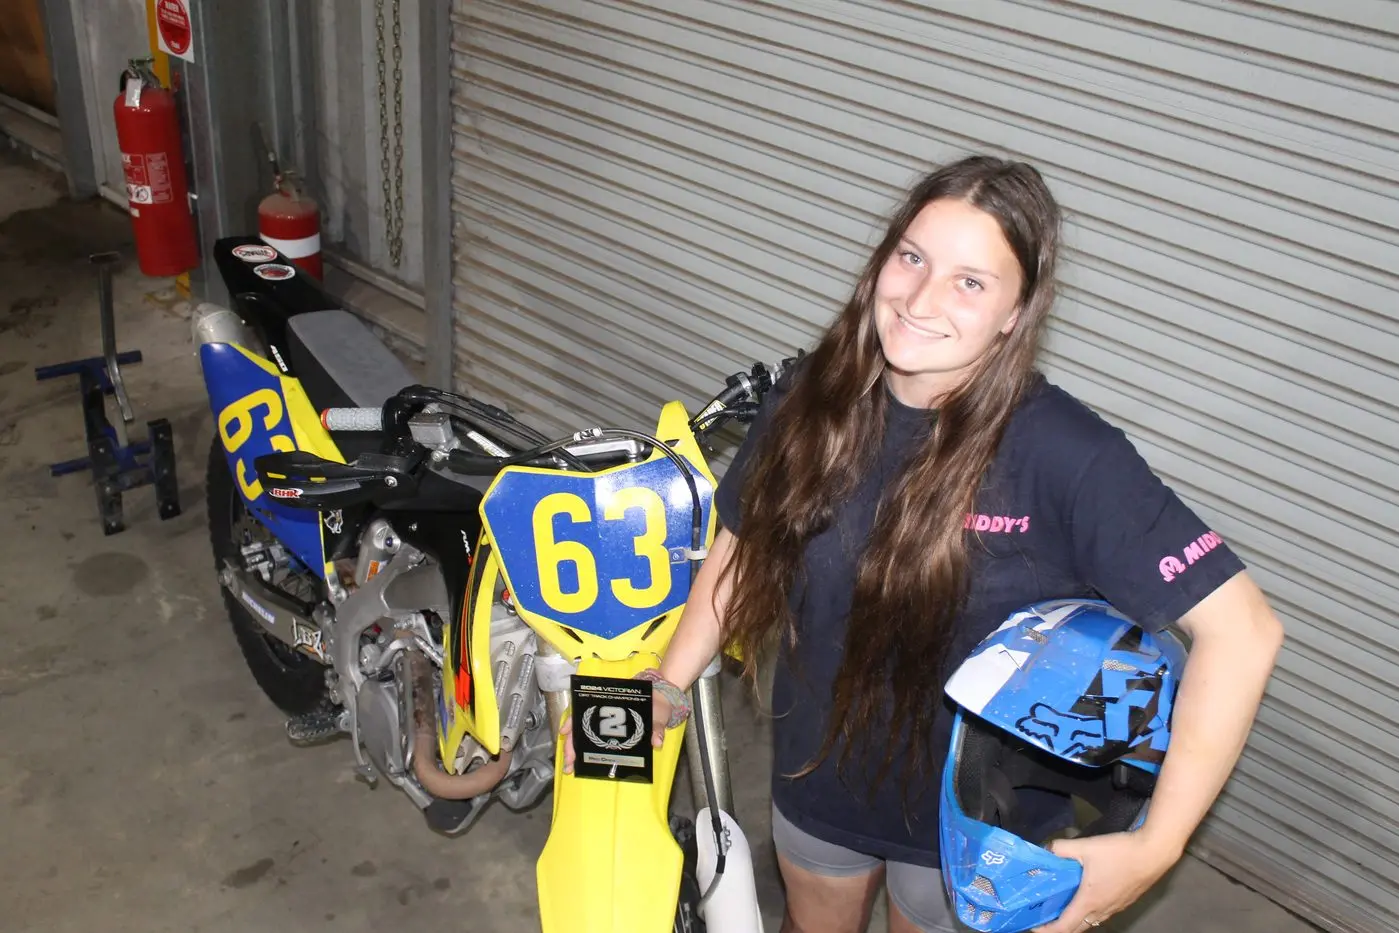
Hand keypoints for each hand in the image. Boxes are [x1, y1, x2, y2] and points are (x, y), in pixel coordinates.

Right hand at [558, 690, 673, 774]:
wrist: (663, 703)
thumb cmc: (657, 705)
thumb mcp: (658, 714)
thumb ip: (657, 727)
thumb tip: (656, 742)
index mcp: (611, 704)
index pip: (585, 709)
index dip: (573, 720)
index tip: (564, 733)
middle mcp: (604, 712)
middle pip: (581, 727)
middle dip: (571, 745)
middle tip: (568, 764)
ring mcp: (606, 723)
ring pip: (584, 734)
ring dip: (575, 750)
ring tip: (570, 767)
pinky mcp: (612, 733)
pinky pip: (595, 740)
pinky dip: (586, 750)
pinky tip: (580, 761)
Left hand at [1032, 830, 1181, 931]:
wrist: (1153, 853)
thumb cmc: (1120, 852)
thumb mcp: (1086, 846)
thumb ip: (1062, 848)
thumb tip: (1047, 850)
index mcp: (1089, 901)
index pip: (1065, 926)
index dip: (1048, 930)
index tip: (1034, 927)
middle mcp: (1102, 910)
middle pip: (1078, 928)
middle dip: (1060, 927)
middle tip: (1045, 918)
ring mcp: (1115, 908)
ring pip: (1091, 921)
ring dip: (1075, 920)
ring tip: (1061, 909)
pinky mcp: (1125, 902)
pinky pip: (1102, 914)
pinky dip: (1089, 913)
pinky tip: (1085, 898)